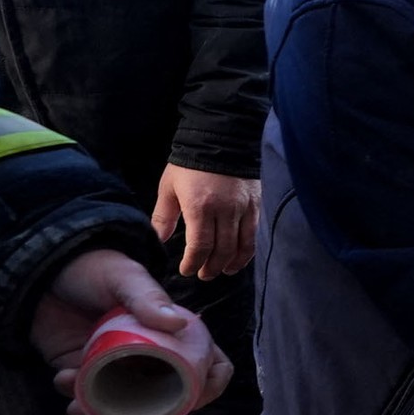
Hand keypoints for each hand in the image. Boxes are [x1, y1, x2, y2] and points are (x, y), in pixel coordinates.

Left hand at [27, 248, 234, 409]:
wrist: (40, 272)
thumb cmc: (94, 268)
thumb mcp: (125, 277)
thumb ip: (148, 298)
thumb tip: (179, 322)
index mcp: (171, 333)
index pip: (208, 363)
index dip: (210, 385)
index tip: (193, 398)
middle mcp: (149, 354)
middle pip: (168, 395)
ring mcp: (116, 365)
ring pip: (126, 403)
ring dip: (107, 413)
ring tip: (82, 406)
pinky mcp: (83, 371)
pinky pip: (87, 395)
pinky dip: (76, 397)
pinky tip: (62, 381)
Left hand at [152, 164, 257, 278]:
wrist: (220, 139)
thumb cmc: (189, 164)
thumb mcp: (169, 188)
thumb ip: (164, 217)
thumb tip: (158, 240)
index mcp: (200, 207)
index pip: (200, 246)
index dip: (193, 263)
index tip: (186, 270)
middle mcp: (224, 210)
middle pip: (221, 251)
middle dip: (210, 267)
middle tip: (202, 275)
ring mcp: (243, 208)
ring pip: (240, 246)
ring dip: (230, 264)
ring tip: (221, 271)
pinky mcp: (255, 205)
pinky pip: (253, 235)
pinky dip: (246, 251)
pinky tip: (238, 259)